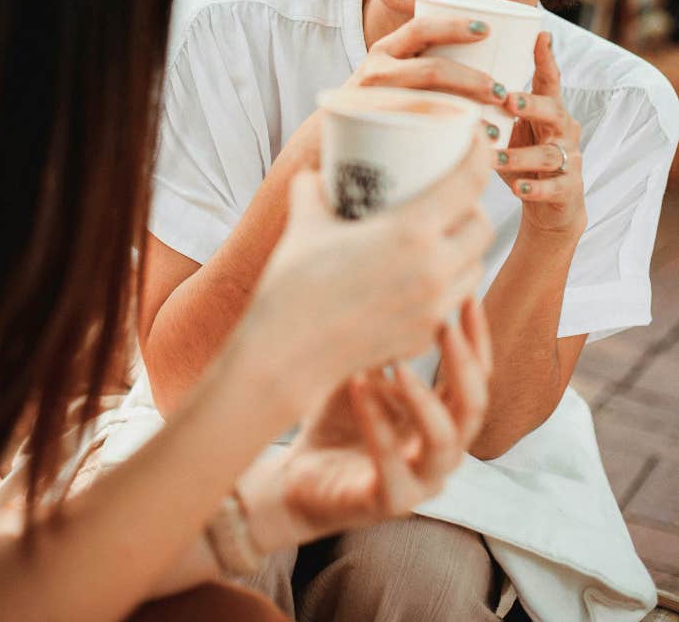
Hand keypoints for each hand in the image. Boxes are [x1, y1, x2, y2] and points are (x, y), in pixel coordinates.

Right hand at [246, 133, 493, 417]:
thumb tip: (313, 175)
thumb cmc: (292, 284)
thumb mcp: (304, 222)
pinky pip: (452, 303)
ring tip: (441, 239)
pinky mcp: (424, 335)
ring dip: (466, 250)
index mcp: (411, 232)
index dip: (480, 153)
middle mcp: (433, 269)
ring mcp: (434, 308)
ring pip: (474, 268)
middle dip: (473, 209)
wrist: (286, 354)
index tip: (479, 138)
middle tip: (451, 198)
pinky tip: (422, 279)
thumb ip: (312, 190)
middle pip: (482, 228)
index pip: (468, 182)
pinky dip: (446, 285)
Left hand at [257, 301, 490, 543]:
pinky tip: (358, 387)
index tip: (468, 292)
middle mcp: (443, 449)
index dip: (478, 335)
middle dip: (463, 360)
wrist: (298, 476)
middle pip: (474, 405)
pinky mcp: (390, 501)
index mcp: (443, 415)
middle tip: (443, 321)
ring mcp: (421, 479)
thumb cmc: (337, 418)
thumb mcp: (364, 368)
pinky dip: (377, 423)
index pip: (477, 374)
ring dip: (423, 397)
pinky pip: (392, 465)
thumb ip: (385, 337)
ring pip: (444, 441)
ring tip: (399, 361)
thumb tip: (392, 275)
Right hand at [278, 15, 503, 172]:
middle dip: (473, 81)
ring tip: (494, 127)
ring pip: (428, 104)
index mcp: (385, 50)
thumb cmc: (375, 106)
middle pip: (433, 71)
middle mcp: (377, 71)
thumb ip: (423, 64)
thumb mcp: (391, 74)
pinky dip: (450, 140)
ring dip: (468, 113)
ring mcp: (374, 102)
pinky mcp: (374, 132)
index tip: (486, 30)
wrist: (322, 142)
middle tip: (502, 92)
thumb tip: (485, 60)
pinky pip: (418, 134)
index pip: (421, 28)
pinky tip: (472, 149)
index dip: (454, 25)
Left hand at [498, 32, 585, 236]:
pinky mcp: (569, 189)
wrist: (550, 207)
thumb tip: (448, 77)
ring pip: (550, 153)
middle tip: (507, 101)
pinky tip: (518, 188)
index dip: (546, 58)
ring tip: (495, 157)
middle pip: (554, 111)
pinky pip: (555, 187)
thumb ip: (492, 106)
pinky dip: (536, 187)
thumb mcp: (509, 128)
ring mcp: (569, 159)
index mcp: (548, 111)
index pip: (549, 80)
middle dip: (531, 104)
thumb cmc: (522, 158)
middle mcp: (563, 130)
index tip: (540, 34)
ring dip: (520, 155)